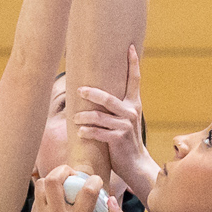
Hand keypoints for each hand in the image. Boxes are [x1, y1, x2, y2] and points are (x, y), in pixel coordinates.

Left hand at [30, 167, 124, 211]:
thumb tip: (111, 199)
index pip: (87, 191)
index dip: (95, 181)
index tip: (97, 182)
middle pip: (55, 181)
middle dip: (66, 170)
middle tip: (73, 174)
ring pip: (42, 184)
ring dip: (53, 178)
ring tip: (62, 182)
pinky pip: (37, 195)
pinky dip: (46, 190)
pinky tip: (56, 196)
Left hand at [76, 46, 158, 202]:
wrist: (136, 163)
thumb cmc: (125, 140)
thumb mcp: (124, 120)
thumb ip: (115, 107)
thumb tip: (97, 92)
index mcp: (134, 104)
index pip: (135, 80)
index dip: (133, 63)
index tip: (130, 47)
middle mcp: (131, 112)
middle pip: (108, 97)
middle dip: (92, 93)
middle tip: (79, 89)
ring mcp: (125, 125)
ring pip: (99, 116)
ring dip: (84, 117)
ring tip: (75, 117)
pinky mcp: (118, 139)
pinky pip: (98, 132)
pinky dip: (88, 132)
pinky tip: (81, 132)